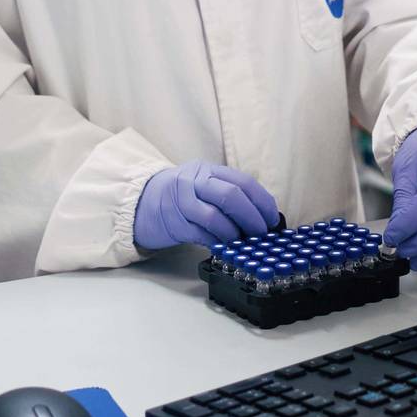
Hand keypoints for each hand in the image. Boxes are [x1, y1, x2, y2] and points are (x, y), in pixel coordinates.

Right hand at [133, 161, 279, 250]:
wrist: (144, 202)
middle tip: (262, 233)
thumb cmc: (184, 196)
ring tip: (243, 242)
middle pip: (231, 196)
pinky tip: (224, 246)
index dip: (262, 201)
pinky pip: (202, 235)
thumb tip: (263, 217)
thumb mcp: (204, 185)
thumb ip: (229, 194)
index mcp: (208, 170)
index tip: (272, 218)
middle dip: (252, 217)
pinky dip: (217, 243)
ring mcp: (182, 202)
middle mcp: (194, 182)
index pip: (242, 182)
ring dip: (235, 234)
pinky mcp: (174, 223)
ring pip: (215, 218)